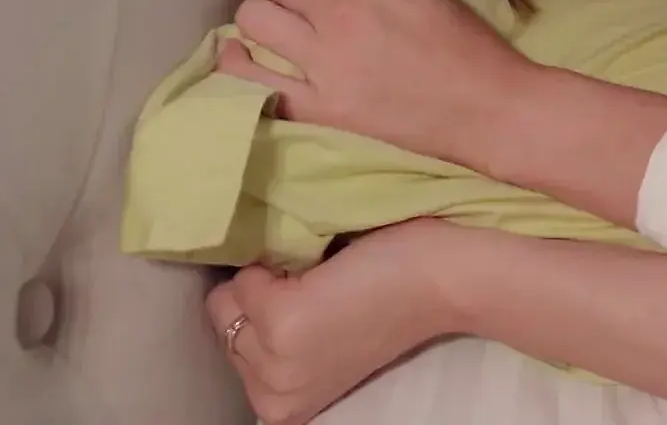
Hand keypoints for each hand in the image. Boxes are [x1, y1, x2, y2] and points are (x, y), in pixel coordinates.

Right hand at [204, 219, 463, 424]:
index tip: (312, 307)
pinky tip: (325, 270)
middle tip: (321, 292)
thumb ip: (275, 341)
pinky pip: (245, 278)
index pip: (230, 349)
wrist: (442, 282)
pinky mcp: (283, 322)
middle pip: (224, 326)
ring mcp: (277, 363)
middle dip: (264, 297)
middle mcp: (273, 396)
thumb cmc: (390, 300)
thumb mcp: (320, 344)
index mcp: (280, 406)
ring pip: (227, 301)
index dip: (267, 312)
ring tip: (323, 282)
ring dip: (268, 278)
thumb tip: (230, 295)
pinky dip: (278, 260)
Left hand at [217, 0, 529, 167]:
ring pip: (256, 16)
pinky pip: (250, 77)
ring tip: (284, 33)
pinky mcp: (318, 105)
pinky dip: (237, 64)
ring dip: (267, 19)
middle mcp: (343, 9)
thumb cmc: (469, 46)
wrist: (489, 111)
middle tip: (310, 11)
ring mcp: (325, 59)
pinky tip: (239, 56)